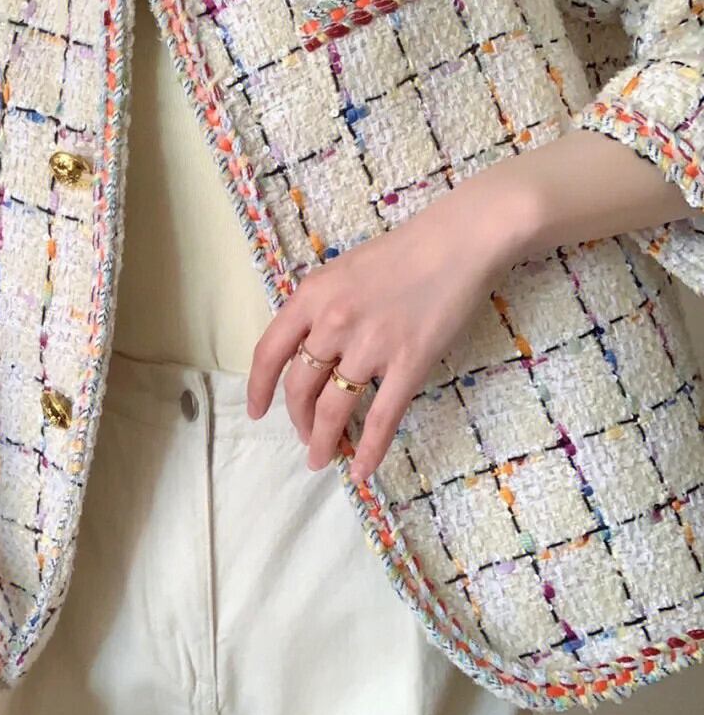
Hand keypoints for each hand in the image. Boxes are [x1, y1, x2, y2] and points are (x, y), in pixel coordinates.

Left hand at [246, 182, 528, 481]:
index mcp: (311, 297)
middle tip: (303, 436)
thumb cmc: (401, 253)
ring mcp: (370, 345)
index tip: (257, 412)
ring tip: (322, 458)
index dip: (258, 389)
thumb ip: (318, 309)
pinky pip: (381, 418)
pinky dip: (369, 450)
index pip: (268, 353)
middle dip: (297, 420)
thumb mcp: (341, 272)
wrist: (458, 243)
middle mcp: (333, 323)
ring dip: (323, 440)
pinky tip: (362, 471)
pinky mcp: (409, 363)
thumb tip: (305, 350)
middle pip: (298, 388)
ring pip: (333, 409)